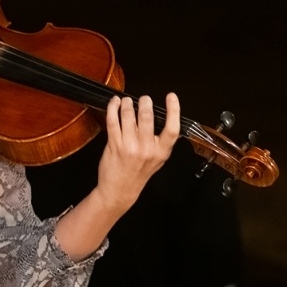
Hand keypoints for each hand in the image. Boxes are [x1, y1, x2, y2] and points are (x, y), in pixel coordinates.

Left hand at [95, 93, 178, 209]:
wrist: (120, 189)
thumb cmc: (138, 173)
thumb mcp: (158, 160)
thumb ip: (162, 142)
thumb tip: (166, 120)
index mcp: (161, 151)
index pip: (172, 128)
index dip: (174, 110)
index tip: (171, 97)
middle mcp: (146, 148)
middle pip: (147, 118)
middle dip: (145, 103)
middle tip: (144, 99)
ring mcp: (129, 146)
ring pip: (129, 117)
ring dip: (128, 104)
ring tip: (127, 100)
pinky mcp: (114, 145)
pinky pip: (113, 122)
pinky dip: (113, 109)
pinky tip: (115, 103)